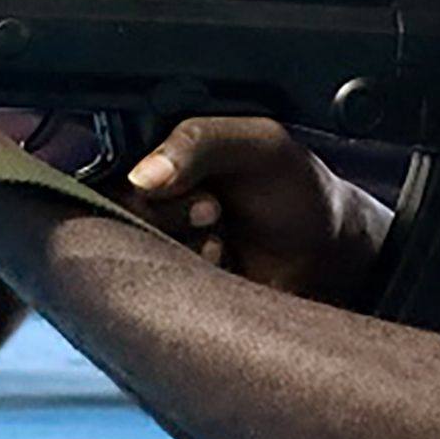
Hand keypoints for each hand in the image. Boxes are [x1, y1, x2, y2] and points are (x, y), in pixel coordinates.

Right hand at [123, 115, 390, 307]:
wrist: (330, 254)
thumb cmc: (295, 190)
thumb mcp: (258, 145)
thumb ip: (200, 142)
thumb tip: (141, 177)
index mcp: (161, 158)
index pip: (109, 168)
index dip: (141, 181)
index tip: (184, 184)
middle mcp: (150, 203)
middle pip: (114, 213)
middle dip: (167, 215)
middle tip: (214, 211)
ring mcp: (157, 249)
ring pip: (127, 256)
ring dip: (180, 250)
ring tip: (221, 243)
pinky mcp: (168, 293)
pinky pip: (148, 296)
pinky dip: (184, 285)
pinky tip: (218, 270)